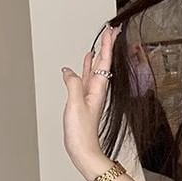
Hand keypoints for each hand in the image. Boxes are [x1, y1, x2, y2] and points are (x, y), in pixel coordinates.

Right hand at [61, 23, 121, 178]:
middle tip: (111, 30)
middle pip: (102, 63)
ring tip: (99, 42)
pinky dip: (86, 67)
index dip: (107, 45)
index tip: (112, 30)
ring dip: (97, 55)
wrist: (83, 150)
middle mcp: (96, 90)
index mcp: (97, 89)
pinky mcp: (84, 100)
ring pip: (95, 69)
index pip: (104, 61)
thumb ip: (73, 85)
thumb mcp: (76, 104)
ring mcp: (91, 95)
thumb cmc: (81, 132)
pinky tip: (85, 63)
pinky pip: (86, 78)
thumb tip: (69, 71)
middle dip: (106, 46)